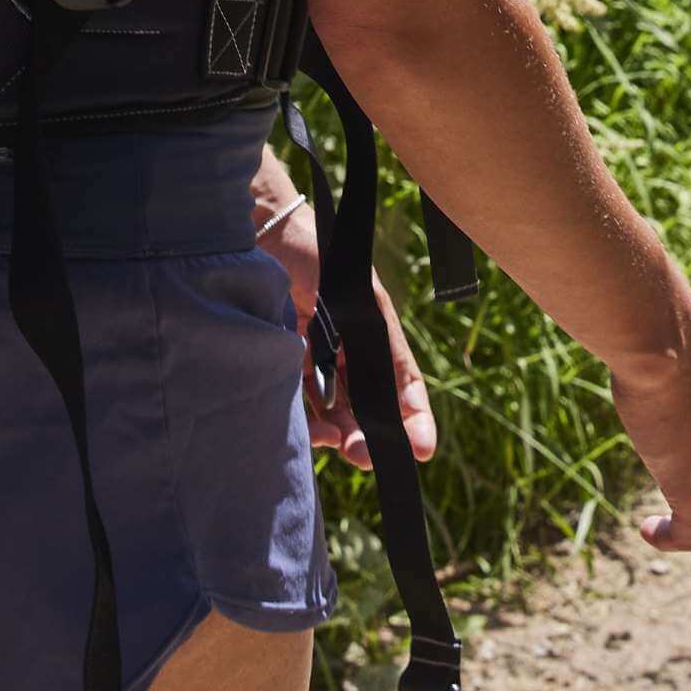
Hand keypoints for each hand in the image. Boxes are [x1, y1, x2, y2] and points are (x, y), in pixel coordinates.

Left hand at [257, 187, 434, 470]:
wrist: (268, 235)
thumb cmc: (319, 255)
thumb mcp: (358, 294)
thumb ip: (373, 334)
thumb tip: (389, 386)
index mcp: (376, 337)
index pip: (403, 385)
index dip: (415, 419)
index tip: (422, 449)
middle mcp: (349, 355)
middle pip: (369, 407)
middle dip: (372, 437)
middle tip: (365, 455)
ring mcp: (318, 363)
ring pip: (337, 413)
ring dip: (342, 435)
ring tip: (339, 444)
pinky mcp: (286, 367)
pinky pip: (302, 405)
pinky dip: (309, 424)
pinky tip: (314, 431)